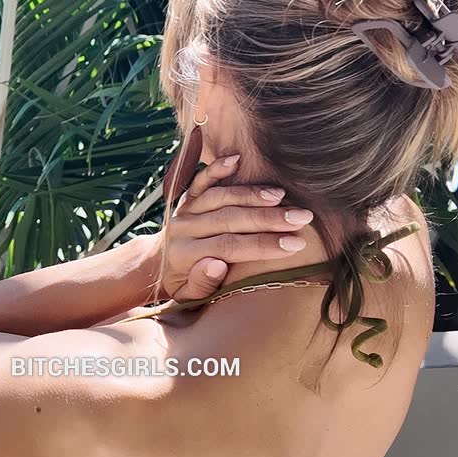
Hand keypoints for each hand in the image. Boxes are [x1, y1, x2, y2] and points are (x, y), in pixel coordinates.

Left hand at [158, 155, 312, 301]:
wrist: (156, 265)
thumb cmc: (182, 286)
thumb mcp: (188, 297)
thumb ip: (202, 283)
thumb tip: (217, 264)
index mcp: (185, 255)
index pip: (230, 247)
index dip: (264, 245)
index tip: (296, 244)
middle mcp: (184, 228)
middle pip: (230, 218)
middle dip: (269, 218)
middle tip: (302, 217)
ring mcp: (185, 210)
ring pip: (221, 196)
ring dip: (253, 194)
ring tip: (283, 196)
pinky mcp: (186, 197)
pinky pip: (200, 179)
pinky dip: (217, 168)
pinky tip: (237, 159)